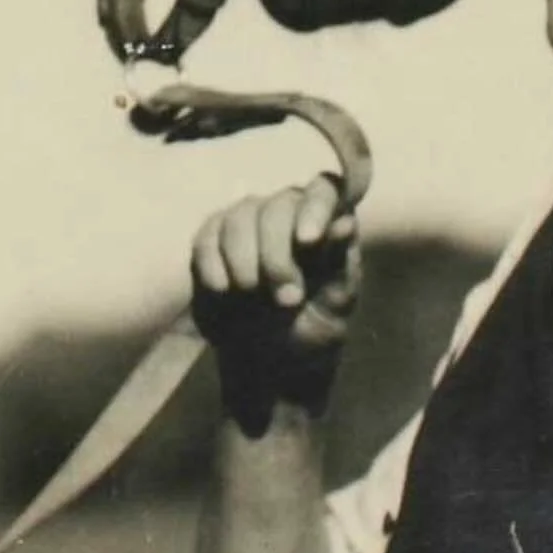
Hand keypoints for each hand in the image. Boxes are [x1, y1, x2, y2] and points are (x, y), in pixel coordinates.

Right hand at [191, 175, 360, 405]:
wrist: (271, 363)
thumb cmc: (314, 328)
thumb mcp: (335, 303)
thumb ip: (339, 262)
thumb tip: (345, 224)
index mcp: (326, 222)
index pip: (324, 189)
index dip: (315, 208)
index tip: (307, 241)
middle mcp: (287, 212)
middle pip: (277, 206)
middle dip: (277, 255)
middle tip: (286, 299)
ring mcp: (248, 222)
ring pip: (240, 217)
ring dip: (245, 260)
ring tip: (253, 296)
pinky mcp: (213, 240)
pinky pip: (207, 236)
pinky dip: (213, 264)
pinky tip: (223, 291)